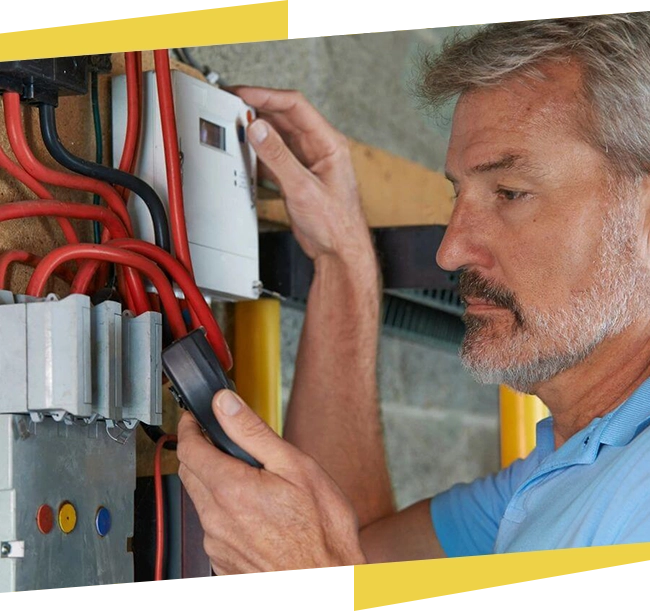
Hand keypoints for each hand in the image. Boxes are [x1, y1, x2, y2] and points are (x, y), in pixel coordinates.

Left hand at [176, 389, 366, 574]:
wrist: (326, 584)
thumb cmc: (321, 530)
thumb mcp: (295, 466)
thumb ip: (253, 432)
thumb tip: (225, 404)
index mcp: (231, 489)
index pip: (190, 448)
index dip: (190, 427)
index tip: (194, 418)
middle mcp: (216, 519)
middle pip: (189, 473)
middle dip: (199, 452)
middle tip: (221, 442)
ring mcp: (218, 544)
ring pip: (201, 500)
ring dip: (214, 483)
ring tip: (250, 479)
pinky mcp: (223, 562)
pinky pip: (213, 527)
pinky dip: (225, 511)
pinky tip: (255, 511)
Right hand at [230, 86, 372, 262]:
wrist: (339, 251)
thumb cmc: (336, 224)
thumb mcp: (303, 188)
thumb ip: (279, 157)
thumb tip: (259, 129)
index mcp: (329, 143)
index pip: (295, 106)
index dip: (266, 96)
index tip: (243, 94)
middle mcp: (319, 148)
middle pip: (284, 117)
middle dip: (257, 109)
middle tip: (232, 105)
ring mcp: (307, 162)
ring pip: (277, 136)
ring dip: (257, 132)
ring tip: (235, 126)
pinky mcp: (297, 177)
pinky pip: (274, 156)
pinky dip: (258, 153)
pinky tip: (246, 153)